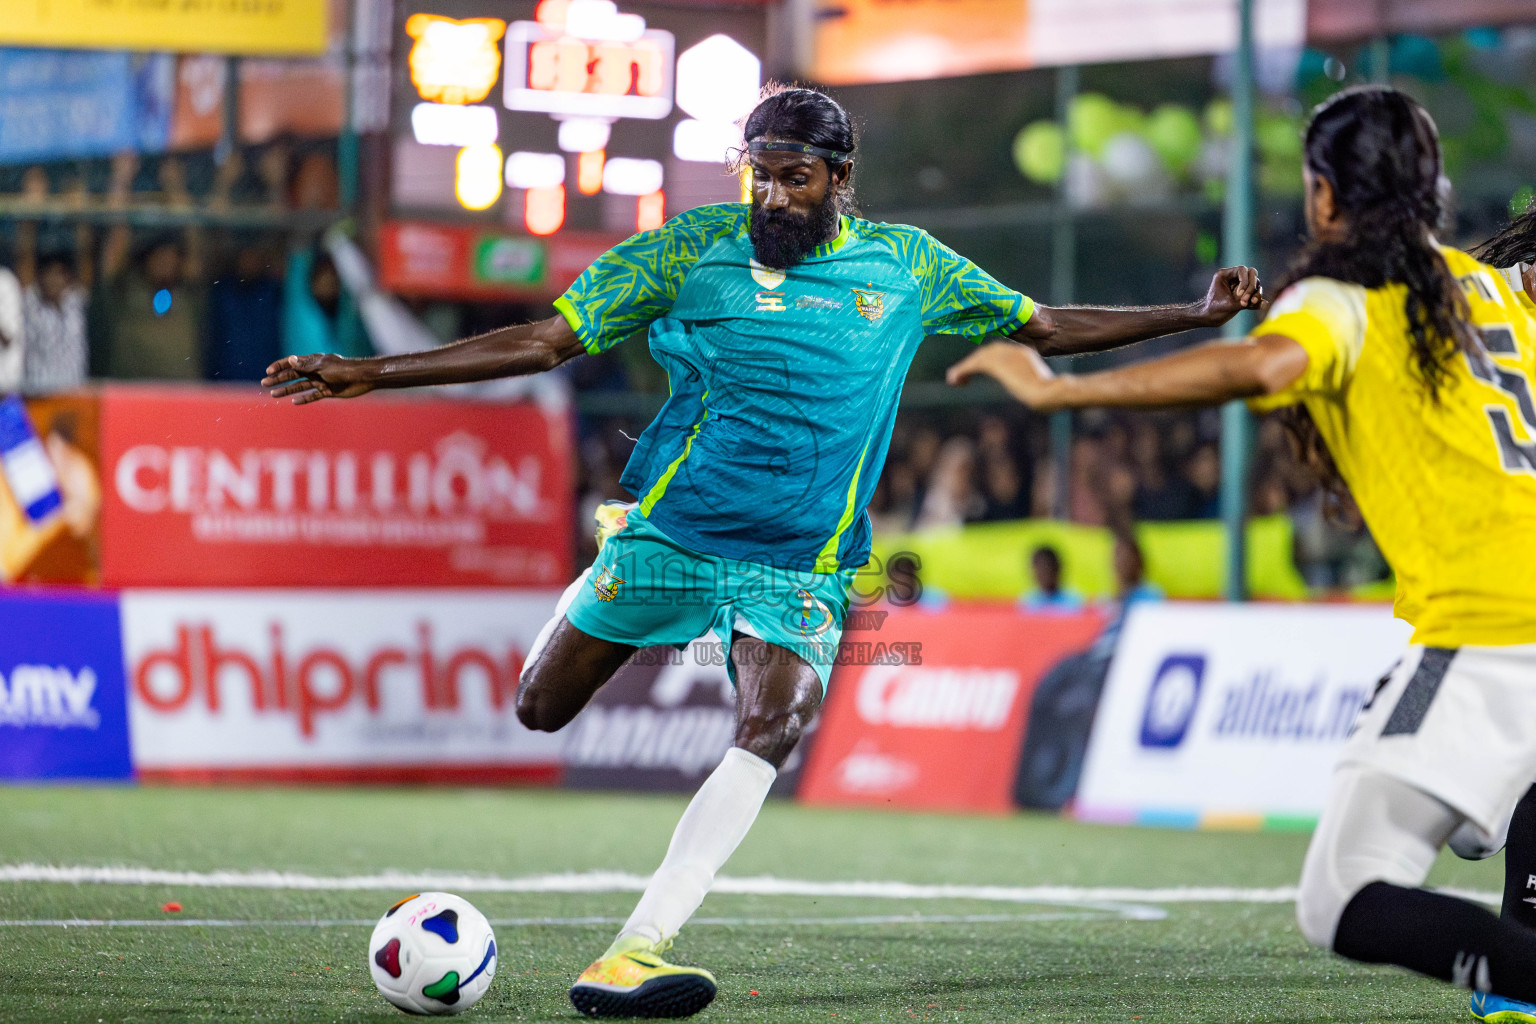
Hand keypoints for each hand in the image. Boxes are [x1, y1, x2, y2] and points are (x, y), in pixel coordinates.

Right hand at [263, 354, 375, 404]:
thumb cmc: (342, 369)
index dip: (279, 366)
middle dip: (278, 379)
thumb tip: (289, 359)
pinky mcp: (328, 391)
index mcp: (312, 361)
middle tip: (264, 384)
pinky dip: (303, 399)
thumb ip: (305, 366)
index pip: (292, 363)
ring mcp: (321, 381)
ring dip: (287, 390)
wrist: (362, 378)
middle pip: (292, 375)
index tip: (268, 371)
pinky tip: (293, 402)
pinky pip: (312, 396)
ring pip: (300, 386)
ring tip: (273, 395)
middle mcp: (315, 371)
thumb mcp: (322, 367)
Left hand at [947, 342, 1063, 410]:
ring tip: (953, 380)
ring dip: (964, 368)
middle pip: (987, 352)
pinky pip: (974, 364)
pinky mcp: (998, 364)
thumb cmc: (1053, 397)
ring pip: (979, 357)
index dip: (985, 360)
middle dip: (973, 363)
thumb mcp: (1042, 389)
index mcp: (1024, 354)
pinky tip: (954, 380)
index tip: (975, 370)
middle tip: (960, 375)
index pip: (1000, 352)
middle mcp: (1014, 351)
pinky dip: (962, 370)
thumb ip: (1034, 387)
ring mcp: (1006, 356)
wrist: (1050, 393)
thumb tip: (1035, 397)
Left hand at [1198, 265, 1265, 326]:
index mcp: (1225, 275)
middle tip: (1248, 300)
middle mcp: (1234, 278)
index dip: (1245, 281)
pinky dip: (1258, 301)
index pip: (1242, 270)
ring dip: (1256, 294)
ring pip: (1256, 285)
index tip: (1240, 294)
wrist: (1208, 319)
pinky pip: (1255, 295)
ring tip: (1250, 304)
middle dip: (1252, 286)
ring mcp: (1240, 287)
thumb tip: (1264, 303)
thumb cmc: (1213, 310)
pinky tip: (1260, 306)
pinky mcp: (1244, 296)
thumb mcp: (1228, 305)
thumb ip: (1245, 302)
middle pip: (1252, 274)